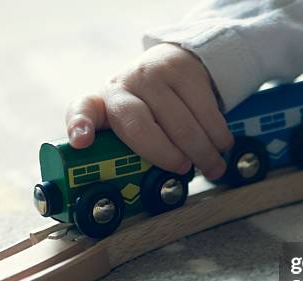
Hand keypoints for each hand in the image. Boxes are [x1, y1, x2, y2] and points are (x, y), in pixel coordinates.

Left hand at [65, 43, 232, 179]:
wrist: (172, 64)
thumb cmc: (149, 110)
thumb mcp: (129, 127)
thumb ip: (128, 153)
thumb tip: (135, 195)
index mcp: (102, 105)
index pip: (83, 111)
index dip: (80, 125)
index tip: (81, 142)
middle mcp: (122, 86)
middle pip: (141, 127)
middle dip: (167, 156)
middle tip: (185, 170)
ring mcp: (151, 73)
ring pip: (181, 122)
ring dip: (203, 151)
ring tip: (213, 165)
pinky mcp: (181, 68)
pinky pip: (205, 109)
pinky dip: (218, 133)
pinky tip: (222, 144)